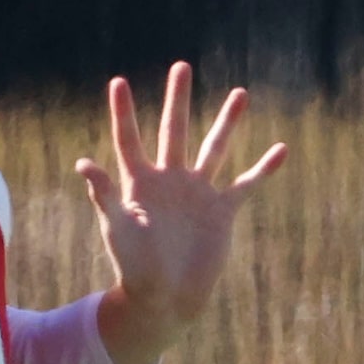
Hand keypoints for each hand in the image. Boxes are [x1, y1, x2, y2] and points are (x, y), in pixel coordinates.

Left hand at [78, 61, 289, 363]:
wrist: (165, 297)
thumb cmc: (133, 265)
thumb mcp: (117, 227)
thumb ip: (103, 194)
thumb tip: (82, 163)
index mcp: (140, 182)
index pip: (129, 138)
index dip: (123, 111)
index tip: (118, 81)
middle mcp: (169, 181)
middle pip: (174, 130)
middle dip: (178, 100)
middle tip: (181, 66)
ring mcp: (198, 193)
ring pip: (215, 148)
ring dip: (227, 122)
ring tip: (240, 93)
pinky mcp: (222, 211)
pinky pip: (246, 183)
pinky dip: (263, 168)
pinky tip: (281, 149)